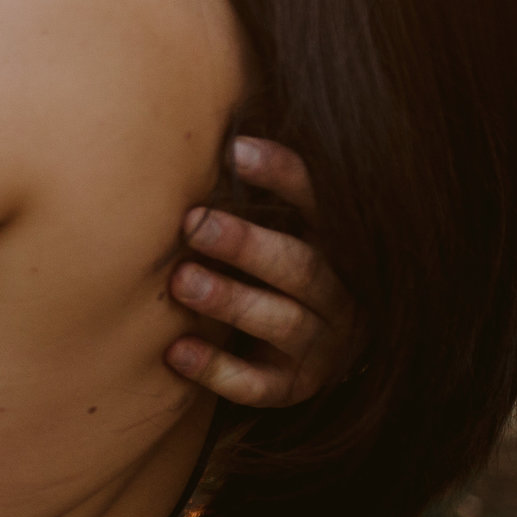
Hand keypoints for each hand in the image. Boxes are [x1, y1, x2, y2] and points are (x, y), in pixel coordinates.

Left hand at [166, 136, 358, 406]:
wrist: (313, 358)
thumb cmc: (277, 274)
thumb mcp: (283, 231)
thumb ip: (259, 195)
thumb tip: (209, 128)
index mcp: (339, 247)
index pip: (321, 204)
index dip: (284, 175)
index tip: (236, 150)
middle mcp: (340, 297)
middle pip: (302, 267)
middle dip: (247, 244)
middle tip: (194, 223)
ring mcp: (321, 347)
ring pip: (283, 323)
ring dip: (231, 301)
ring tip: (181, 281)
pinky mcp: (293, 388)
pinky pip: (258, 385)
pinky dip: (218, 369)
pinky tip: (176, 351)